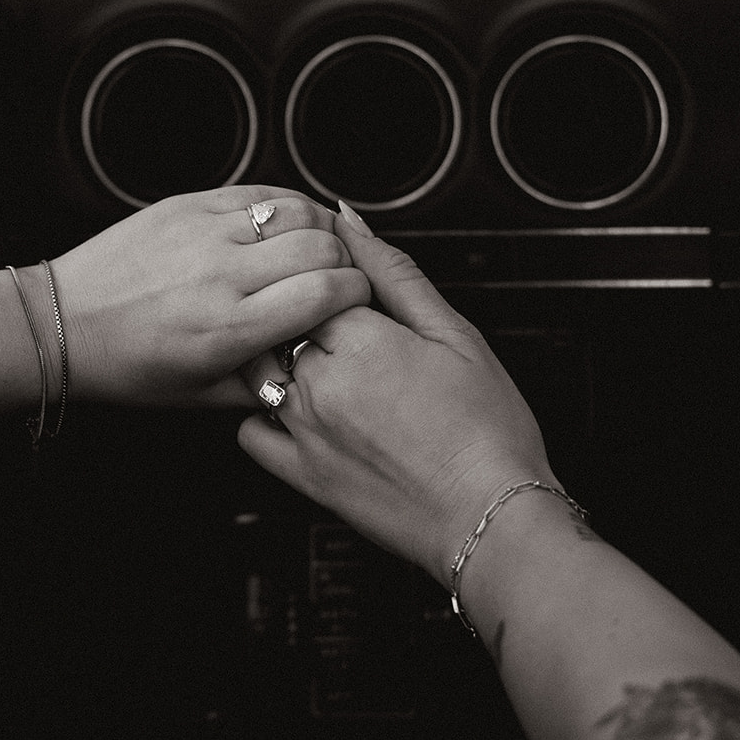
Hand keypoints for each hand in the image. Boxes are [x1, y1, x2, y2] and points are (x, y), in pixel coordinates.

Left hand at [52, 186, 368, 406]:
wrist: (64, 324)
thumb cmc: (128, 365)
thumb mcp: (203, 396)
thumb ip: (269, 382)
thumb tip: (316, 361)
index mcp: (228, 329)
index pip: (326, 294)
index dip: (356, 295)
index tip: (354, 303)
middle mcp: (220, 275)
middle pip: (321, 246)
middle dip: (345, 262)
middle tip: (340, 278)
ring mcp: (203, 232)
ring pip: (297, 209)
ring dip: (320, 228)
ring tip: (318, 249)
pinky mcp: (188, 204)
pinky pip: (259, 191)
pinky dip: (285, 206)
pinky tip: (287, 226)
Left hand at [236, 202, 557, 583]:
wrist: (488, 519)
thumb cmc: (486, 431)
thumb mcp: (455, 334)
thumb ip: (394, 273)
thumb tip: (350, 221)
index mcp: (358, 341)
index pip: (309, 279)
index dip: (332, 280)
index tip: (356, 295)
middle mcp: (318, 384)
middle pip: (280, 321)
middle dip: (306, 317)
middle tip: (356, 339)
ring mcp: (303, 431)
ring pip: (259, 369)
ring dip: (284, 359)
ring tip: (334, 371)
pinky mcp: (301, 475)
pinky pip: (251, 430)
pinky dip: (265, 413)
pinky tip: (303, 410)